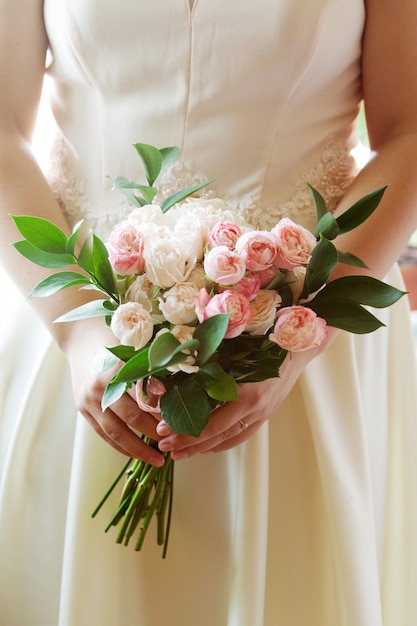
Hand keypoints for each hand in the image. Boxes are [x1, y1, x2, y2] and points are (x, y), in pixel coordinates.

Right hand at [63, 318, 164, 465]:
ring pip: (115, 433)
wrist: (81, 336)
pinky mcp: (82, 409)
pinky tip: (136, 454)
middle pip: (132, 418)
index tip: (181, 425)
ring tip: (158, 460)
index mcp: (117, 369)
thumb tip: (174, 395)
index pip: (145, 398)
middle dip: (155, 435)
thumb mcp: (136, 348)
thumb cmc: (116, 339)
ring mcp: (88, 400)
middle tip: (175, 446)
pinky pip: (103, 434)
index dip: (163, 413)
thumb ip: (153, 370)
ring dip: (137, 449)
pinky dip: (120, 446)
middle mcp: (100, 387)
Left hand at [156, 345, 315, 459]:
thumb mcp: (235, 352)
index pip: (211, 423)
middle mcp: (256, 409)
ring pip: (229, 440)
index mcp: (247, 394)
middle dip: (189, 444)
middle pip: (218, 436)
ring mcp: (263, 415)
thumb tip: (179, 377)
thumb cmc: (266, 343)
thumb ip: (211, 367)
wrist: (299, 347)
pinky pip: (241, 435)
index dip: (186, 432)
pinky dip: (222, 442)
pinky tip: (207, 444)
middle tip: (164, 446)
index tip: (163, 431)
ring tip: (181, 452)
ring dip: (203, 447)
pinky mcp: (266, 415)